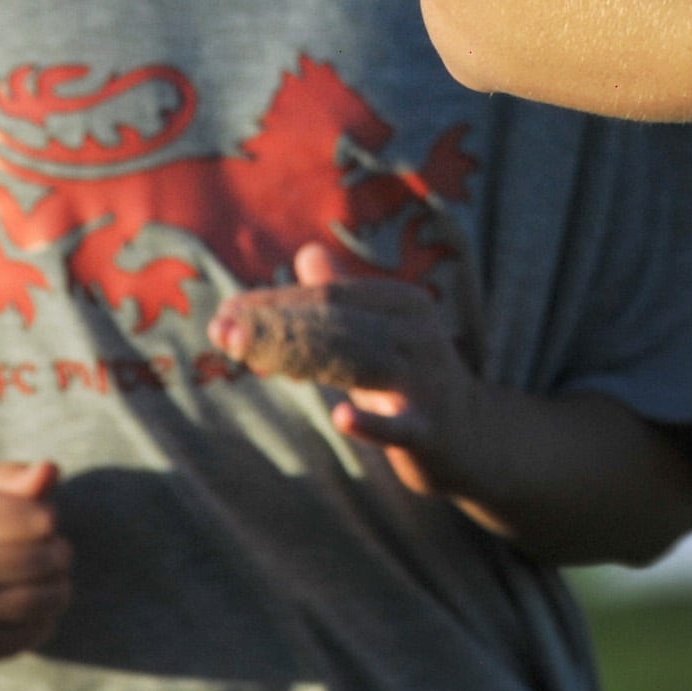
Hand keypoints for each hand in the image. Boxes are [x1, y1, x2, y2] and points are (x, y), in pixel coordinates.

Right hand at [0, 460, 69, 670]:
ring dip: (59, 588)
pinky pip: (32, 634)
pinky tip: (28, 608)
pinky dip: (43, 620)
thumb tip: (51, 471)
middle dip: (60, 555)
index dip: (49, 519)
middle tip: (54, 554)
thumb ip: (11, 475)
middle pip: (46, 560)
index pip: (43, 520)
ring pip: (44, 600)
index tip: (38, 522)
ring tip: (51, 580)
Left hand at [212, 243, 484, 499]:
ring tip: (248, 361)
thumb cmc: (411, 378)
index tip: (225, 313)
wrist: (472, 438)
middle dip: (274, 326)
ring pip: (356, 366)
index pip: (330, 296)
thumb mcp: (379, 331)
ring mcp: (426, 382)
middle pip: (336, 324)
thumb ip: (343, 293)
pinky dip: (371, 424)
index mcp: (404, 303)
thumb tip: (307, 252)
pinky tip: (341, 419)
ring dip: (297, 363)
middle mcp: (418, 334)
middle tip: (219, 332)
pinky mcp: (429, 430)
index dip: (275, 303)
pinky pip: (398, 426)